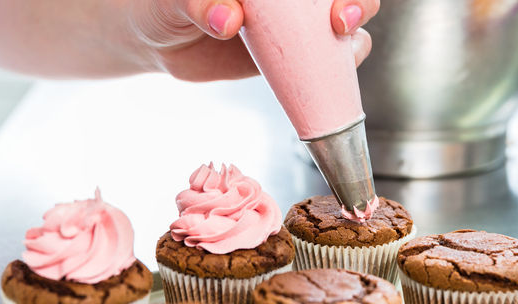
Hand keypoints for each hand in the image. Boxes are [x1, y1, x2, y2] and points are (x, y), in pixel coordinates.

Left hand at [131, 0, 379, 81]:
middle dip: (358, 2)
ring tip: (344, 50)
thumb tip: (227, 19)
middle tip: (342, 20)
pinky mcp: (294, 58)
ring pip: (346, 27)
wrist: (158, 41)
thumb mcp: (176, 1)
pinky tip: (331, 82)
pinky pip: (327, 64)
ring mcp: (297, 24)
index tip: (333, 1)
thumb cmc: (165, 6)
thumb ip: (201, 2)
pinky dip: (338, 74)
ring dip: (356, 40)